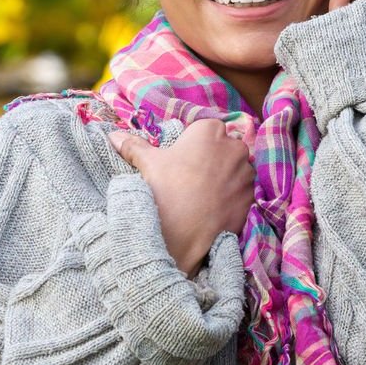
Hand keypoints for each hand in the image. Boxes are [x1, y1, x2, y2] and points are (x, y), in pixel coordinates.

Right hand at [107, 119, 253, 277]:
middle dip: (210, 159)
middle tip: (189, 178)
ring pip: (234, 169)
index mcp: (211, 130)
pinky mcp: (252, 197)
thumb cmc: (165, 190)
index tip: (181, 160)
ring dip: (223, 177)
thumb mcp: (148, 164)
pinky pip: (241, 191)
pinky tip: (213, 207)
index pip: (203, 129)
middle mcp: (235, 147)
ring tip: (201, 195)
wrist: (182, 235)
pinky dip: (230, 196)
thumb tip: (114, 135)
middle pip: (222, 148)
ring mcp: (246, 173)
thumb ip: (133, 145)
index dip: (192, 145)